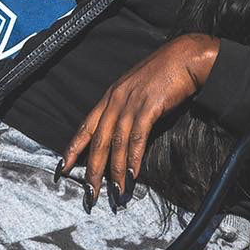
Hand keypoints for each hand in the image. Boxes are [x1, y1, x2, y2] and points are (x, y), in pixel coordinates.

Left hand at [60, 33, 219, 207]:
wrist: (185, 57)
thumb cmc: (163, 75)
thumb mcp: (136, 91)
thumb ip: (125, 112)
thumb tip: (122, 138)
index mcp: (109, 97)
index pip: (85, 127)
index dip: (73, 148)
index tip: (63, 167)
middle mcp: (115, 100)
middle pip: (98, 140)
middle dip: (92, 170)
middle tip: (90, 193)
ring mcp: (131, 103)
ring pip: (117, 143)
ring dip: (115, 170)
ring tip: (116, 191)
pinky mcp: (149, 107)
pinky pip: (137, 138)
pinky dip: (133, 158)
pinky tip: (132, 174)